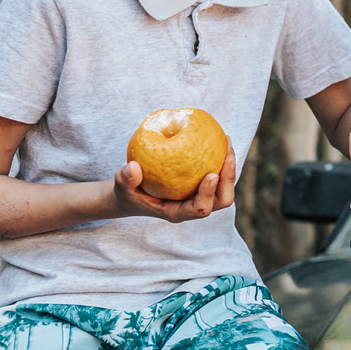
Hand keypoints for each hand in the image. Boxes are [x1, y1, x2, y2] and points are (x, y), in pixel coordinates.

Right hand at [112, 146, 235, 222]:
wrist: (134, 191)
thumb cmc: (129, 191)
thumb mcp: (121, 186)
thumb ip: (125, 179)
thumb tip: (133, 167)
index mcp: (178, 212)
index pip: (200, 209)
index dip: (209, 194)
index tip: (212, 174)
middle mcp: (193, 206)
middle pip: (221, 200)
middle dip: (228, 180)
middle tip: (227, 156)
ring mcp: (200, 195)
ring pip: (224, 186)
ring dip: (229, 166)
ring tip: (227, 142)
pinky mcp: (201, 184)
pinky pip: (218, 171)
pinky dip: (220, 156)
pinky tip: (219, 137)